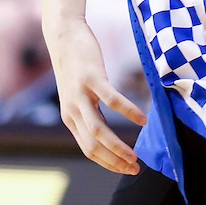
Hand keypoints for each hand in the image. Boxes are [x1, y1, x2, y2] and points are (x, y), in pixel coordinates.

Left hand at [46, 17, 146, 173]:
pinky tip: (142, 119)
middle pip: (93, 146)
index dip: (108, 163)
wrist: (63, 36)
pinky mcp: (91, 77)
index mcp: (70, 117)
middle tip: (135, 168)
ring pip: (99, 131)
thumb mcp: (78, 95)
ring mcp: (80, 94)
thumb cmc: (75, 66)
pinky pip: (111, 100)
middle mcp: (72, 110)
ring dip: (118, 147)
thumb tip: (107, 134)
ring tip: (136, 155)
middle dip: (115, 162)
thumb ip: (89, 114)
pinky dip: (128, 112)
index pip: (89, 150)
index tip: (127, 168)